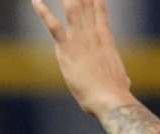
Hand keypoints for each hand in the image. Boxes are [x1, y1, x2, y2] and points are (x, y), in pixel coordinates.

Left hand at [31, 0, 134, 117]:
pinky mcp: (67, 48)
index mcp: (105, 37)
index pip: (100, 7)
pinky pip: (53, 25)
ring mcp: (80, 38)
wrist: (110, 99)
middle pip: (85, 1)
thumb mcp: (120, 79)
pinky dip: (43, 12)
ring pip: (72, 6)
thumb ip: (119, 74)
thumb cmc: (115, 93)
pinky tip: (35, 1)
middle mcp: (93, 32)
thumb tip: (125, 80)